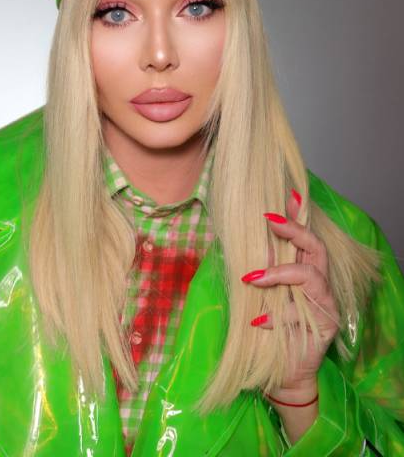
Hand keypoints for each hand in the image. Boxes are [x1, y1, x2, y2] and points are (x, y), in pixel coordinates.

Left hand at [242, 189, 340, 396]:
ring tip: (252, 278)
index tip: (287, 198)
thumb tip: (245, 242)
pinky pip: (300, 313)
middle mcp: (319, 284)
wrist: (279, 372)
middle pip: (316, 249)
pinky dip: (276, 316)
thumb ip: (260, 270)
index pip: (305, 239)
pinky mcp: (325, 326)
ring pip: (312, 276)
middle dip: (295, 231)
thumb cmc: (268, 331)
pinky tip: (259, 322)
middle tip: (270, 221)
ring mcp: (325, 305)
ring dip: (280, 274)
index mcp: (303, 272)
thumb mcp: (260, 295)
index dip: (298, 217)